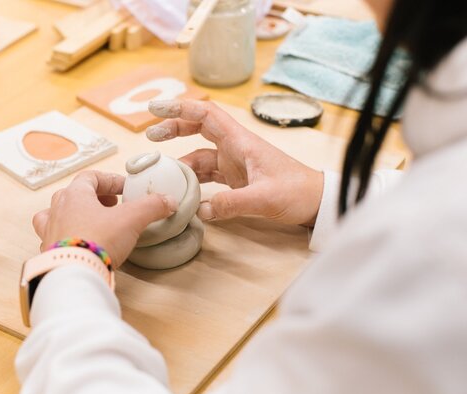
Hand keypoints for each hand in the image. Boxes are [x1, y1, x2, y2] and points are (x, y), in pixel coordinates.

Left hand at [32, 171, 177, 268]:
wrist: (74, 274)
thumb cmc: (97, 241)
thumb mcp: (132, 219)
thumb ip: (151, 206)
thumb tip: (168, 201)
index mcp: (74, 195)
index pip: (91, 177)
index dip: (110, 181)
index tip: (125, 189)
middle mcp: (57, 210)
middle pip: (73, 194)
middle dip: (94, 197)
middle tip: (112, 206)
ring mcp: (50, 231)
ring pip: (57, 214)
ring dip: (75, 214)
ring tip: (92, 222)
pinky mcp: (49, 252)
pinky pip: (54, 238)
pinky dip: (67, 237)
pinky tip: (79, 244)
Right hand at [146, 99, 323, 225]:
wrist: (317, 202)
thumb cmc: (297, 192)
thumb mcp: (264, 198)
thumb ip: (232, 204)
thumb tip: (200, 210)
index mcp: (241, 142)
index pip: (206, 115)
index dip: (180, 109)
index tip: (156, 109)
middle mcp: (235, 148)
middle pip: (198, 129)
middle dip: (174, 129)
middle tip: (150, 137)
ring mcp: (235, 164)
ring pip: (200, 155)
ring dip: (181, 160)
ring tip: (161, 171)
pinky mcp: (236, 179)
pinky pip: (208, 175)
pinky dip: (193, 180)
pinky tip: (183, 190)